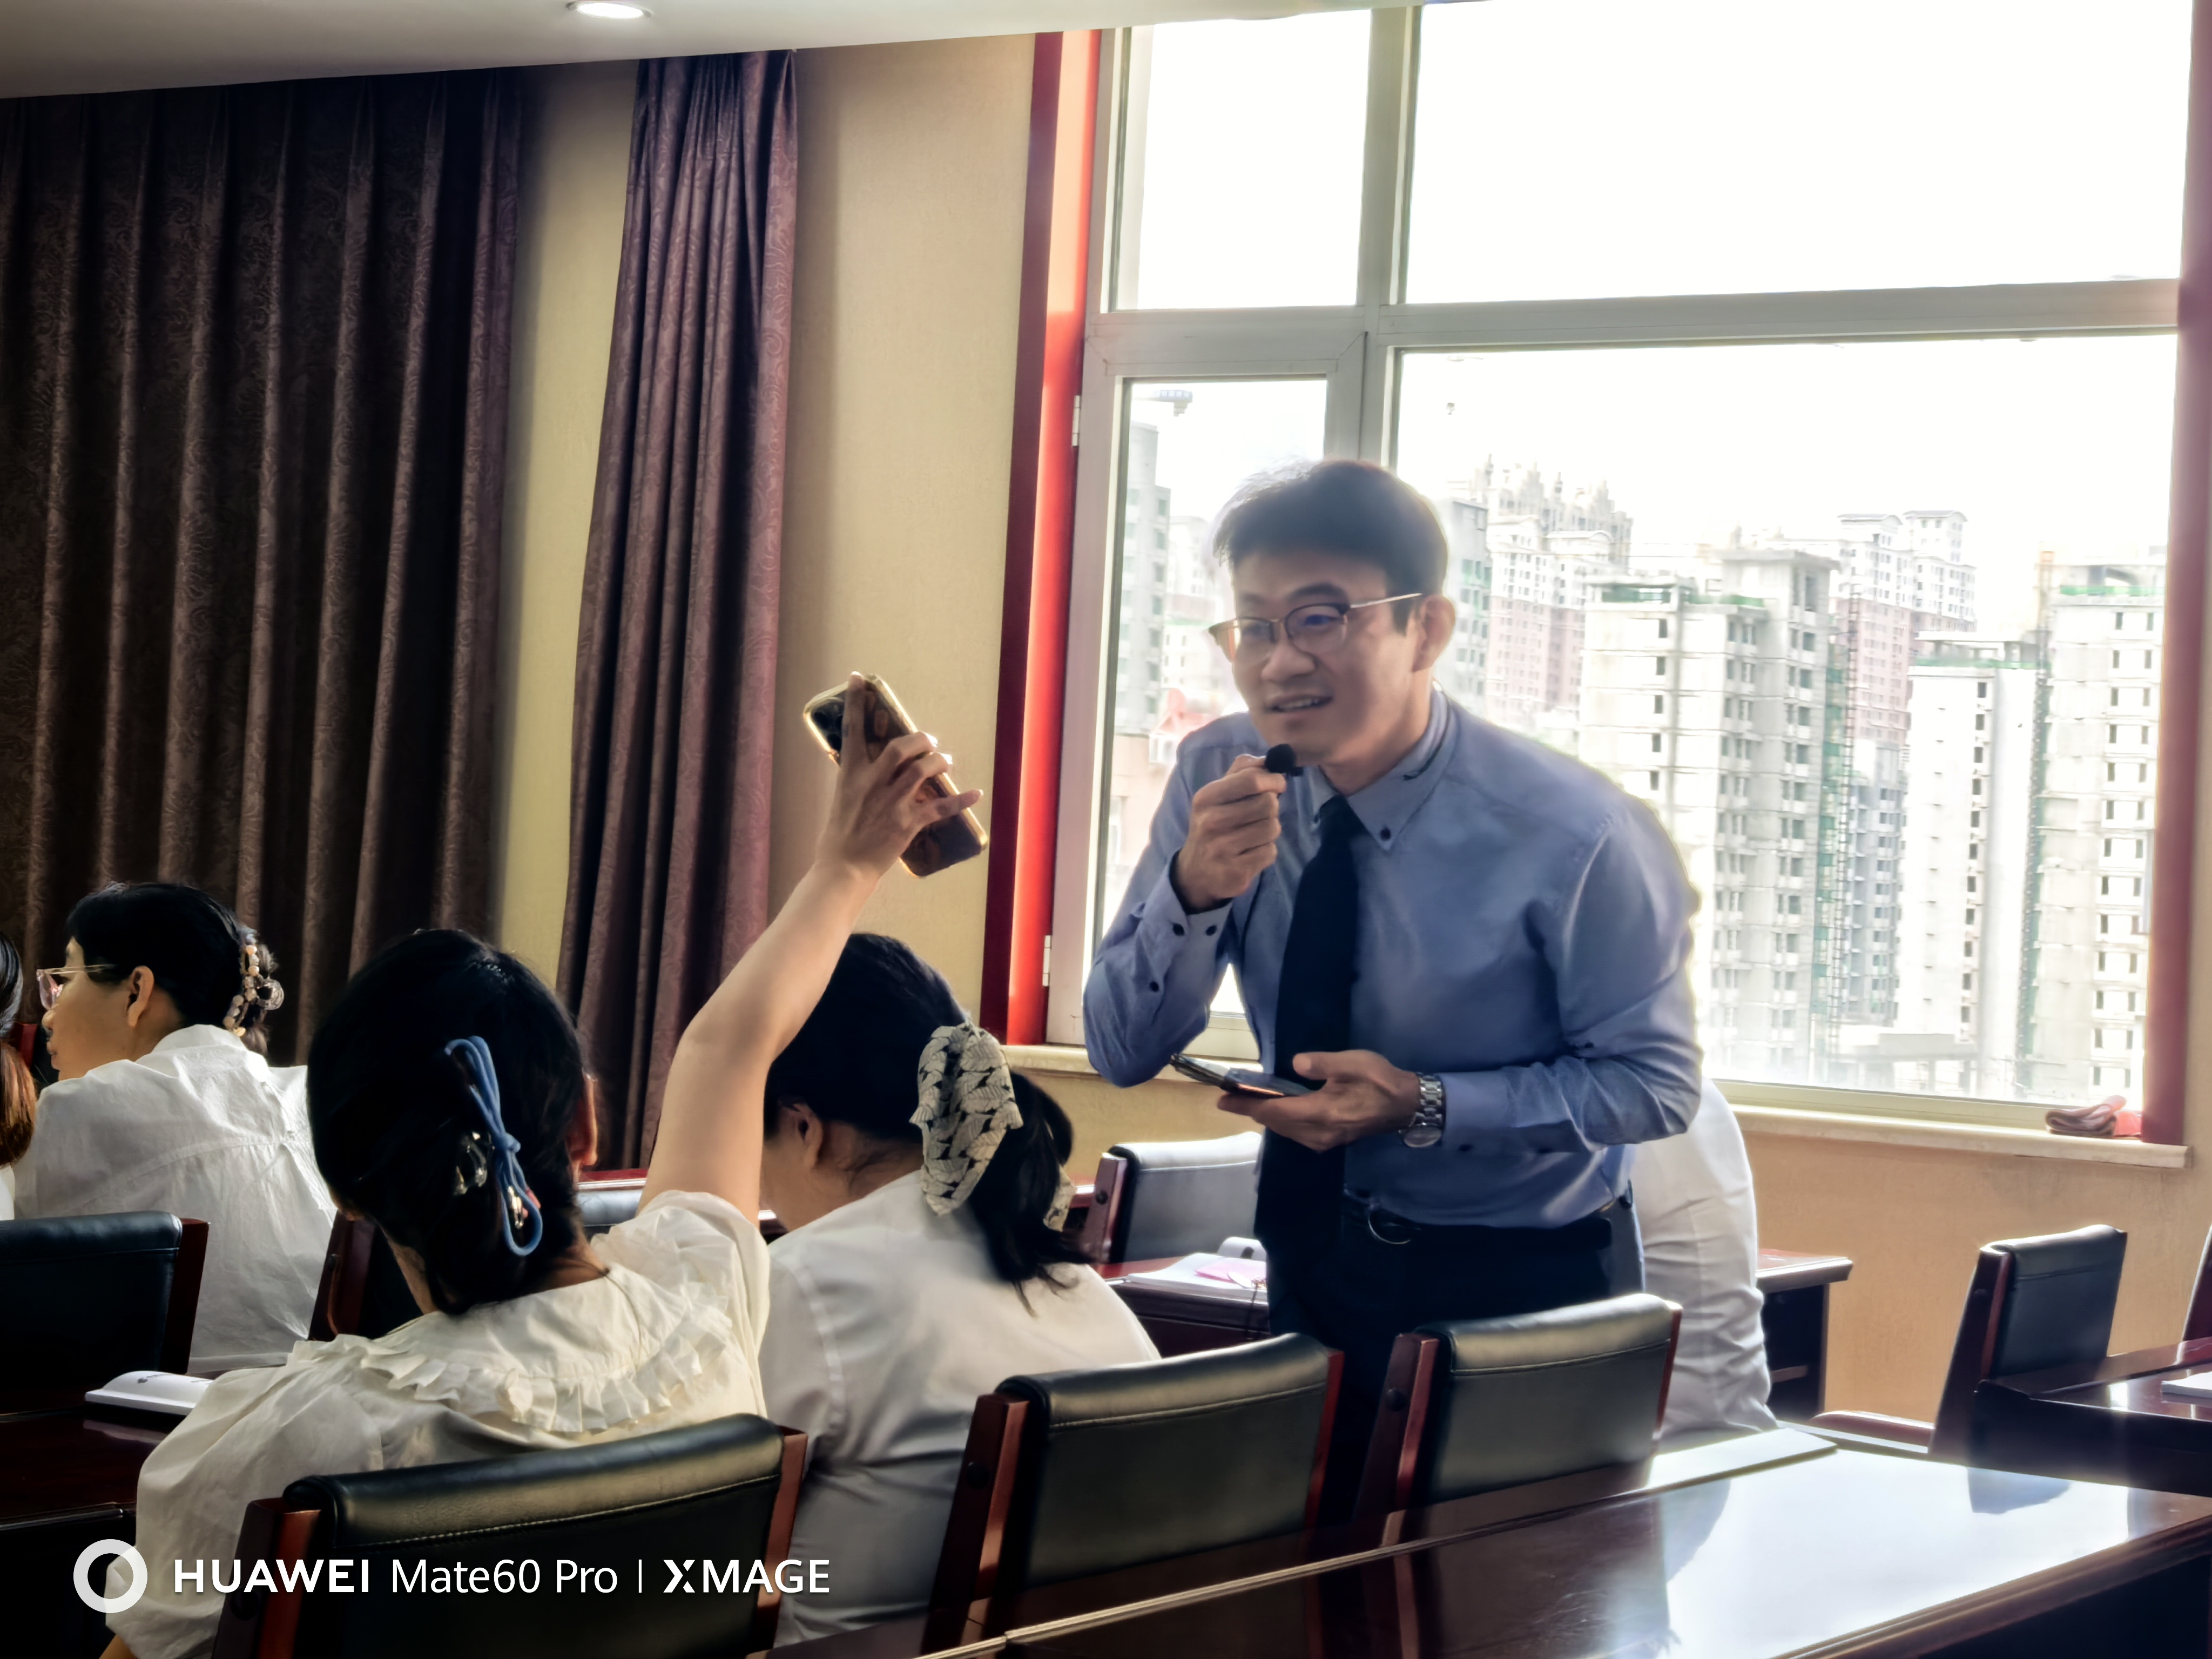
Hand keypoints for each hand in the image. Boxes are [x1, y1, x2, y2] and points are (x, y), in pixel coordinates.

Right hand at [817, 675, 981, 878]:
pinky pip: (940, 806)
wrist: (844, 868)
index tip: (859, 678)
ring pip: (923, 770)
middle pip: (901, 747)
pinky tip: (976, 793)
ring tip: (947, 761)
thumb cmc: (839, 836)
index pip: (853, 731)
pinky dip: (961, 799)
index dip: (856, 702)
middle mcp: (872, 784)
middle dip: (921, 739)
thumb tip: (873, 767)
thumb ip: (858, 779)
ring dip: (940, 762)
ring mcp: (892, 803)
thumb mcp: (842, 799)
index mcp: (851, 775)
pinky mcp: (908, 823)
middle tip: (930, 741)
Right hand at [1170, 754, 1285, 911]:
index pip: (1252, 779)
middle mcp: (1211, 822)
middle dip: (1272, 808)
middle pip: (1268, 804)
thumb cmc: (1213, 825)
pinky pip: (1270, 852)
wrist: (1195, 872)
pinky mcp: (1236, 871)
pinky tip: (1251, 852)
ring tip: (1254, 834)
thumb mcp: (1217, 795)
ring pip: (1272, 828)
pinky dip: (1266, 851)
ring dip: (1270, 830)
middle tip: (1261, 814)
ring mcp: (1222, 848)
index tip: (1277, 785)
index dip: (1273, 780)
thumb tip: (1270, 759)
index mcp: (1206, 798)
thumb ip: (1242, 772)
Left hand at [1214, 1049, 1420, 1150]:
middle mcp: (1319, 1132)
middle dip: (1252, 1111)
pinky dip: (1283, 1122)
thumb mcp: (1353, 1063)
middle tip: (1229, 1098)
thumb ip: (1322, 1064)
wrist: (1406, 1105)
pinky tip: (1279, 1111)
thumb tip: (1296, 1064)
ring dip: (1267, 1117)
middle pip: (1276, 1123)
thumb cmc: (1380, 1080)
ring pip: (1286, 1131)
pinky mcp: (1331, 1140)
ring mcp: (1325, 1140)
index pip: (1275, 1110)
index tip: (1223, 1099)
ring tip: (1249, 1103)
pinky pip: (1298, 1134)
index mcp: (1322, 1112)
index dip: (1247, 1105)